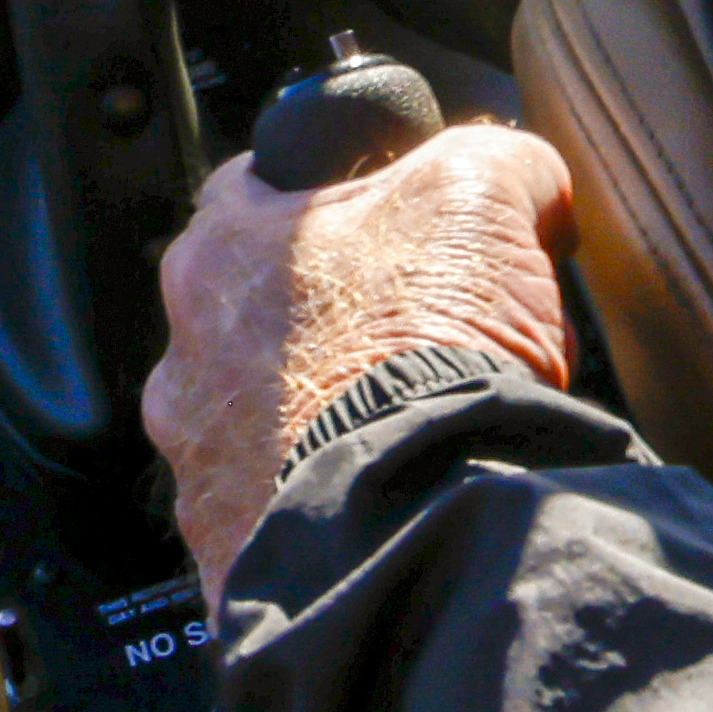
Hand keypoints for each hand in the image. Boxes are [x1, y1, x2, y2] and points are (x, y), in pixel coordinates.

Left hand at [141, 120, 573, 597]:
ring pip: (269, 419)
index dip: (341, 194)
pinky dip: (332, 500)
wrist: (420, 520)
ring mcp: (201, 463)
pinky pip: (278, 511)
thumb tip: (524, 178)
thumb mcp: (483, 195)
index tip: (390, 215)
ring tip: (417, 427)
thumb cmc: (424, 350)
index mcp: (219, 255)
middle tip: (426, 335)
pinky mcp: (228, 549)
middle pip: (268, 314)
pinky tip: (398, 495)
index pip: (257, 186)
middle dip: (342, 320)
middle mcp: (188, 357)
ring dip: (329, 416)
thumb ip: (495, 162)